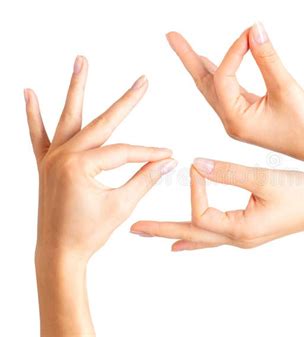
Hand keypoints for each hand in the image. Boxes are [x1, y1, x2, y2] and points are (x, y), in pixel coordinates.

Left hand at [26, 56, 176, 259]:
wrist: (59, 252)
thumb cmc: (89, 232)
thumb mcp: (122, 204)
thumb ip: (145, 178)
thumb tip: (167, 160)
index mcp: (80, 166)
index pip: (124, 152)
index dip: (149, 153)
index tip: (169, 154)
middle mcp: (63, 155)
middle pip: (101, 123)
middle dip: (125, 102)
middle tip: (142, 80)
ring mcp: (51, 158)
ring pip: (67, 117)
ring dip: (76, 88)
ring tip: (81, 61)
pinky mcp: (45, 164)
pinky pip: (38, 135)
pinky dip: (33, 114)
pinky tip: (28, 93)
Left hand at [131, 158, 303, 249]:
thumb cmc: (302, 194)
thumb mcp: (264, 179)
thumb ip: (228, 172)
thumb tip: (197, 164)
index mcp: (240, 228)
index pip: (200, 213)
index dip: (194, 189)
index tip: (194, 166)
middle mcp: (237, 238)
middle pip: (191, 235)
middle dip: (162, 230)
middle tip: (133, 229)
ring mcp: (242, 237)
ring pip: (201, 238)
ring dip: (175, 233)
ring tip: (152, 234)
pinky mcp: (248, 231)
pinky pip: (214, 237)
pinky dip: (196, 237)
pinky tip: (184, 242)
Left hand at [166, 23, 303, 165]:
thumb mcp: (286, 89)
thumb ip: (268, 58)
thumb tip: (254, 29)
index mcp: (236, 120)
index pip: (223, 77)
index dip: (234, 51)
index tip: (251, 33)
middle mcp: (231, 121)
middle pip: (204, 83)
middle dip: (188, 58)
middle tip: (171, 36)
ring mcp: (238, 119)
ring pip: (214, 87)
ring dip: (200, 65)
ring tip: (185, 47)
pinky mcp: (247, 116)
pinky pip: (227, 91)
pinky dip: (220, 74)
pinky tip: (212, 64)